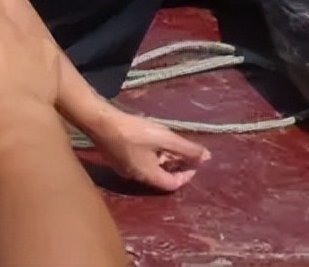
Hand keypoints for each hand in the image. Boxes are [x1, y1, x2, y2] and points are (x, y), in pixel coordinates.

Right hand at [87, 107, 210, 191]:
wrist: (101, 123)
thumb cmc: (134, 132)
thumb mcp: (164, 138)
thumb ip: (186, 149)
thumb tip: (207, 157)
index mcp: (148, 175)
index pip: (171, 185)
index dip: (186, 176)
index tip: (195, 164)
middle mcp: (136, 176)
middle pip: (161, 177)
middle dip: (176, 166)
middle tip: (187, 153)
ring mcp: (125, 168)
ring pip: (151, 168)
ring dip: (164, 160)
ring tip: (173, 145)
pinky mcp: (119, 158)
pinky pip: (141, 162)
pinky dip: (153, 155)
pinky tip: (155, 141)